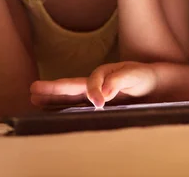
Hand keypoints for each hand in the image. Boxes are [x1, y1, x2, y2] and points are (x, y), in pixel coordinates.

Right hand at [30, 62, 157, 108]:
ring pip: (70, 97)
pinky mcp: (98, 107)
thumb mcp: (135, 75)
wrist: (155, 85)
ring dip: (53, 99)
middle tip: (33, 89)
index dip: (92, 91)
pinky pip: (78, 108)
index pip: (89, 83)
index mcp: (102, 74)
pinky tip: (52, 113)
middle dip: (53, 89)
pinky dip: (64, 110)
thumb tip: (103, 92)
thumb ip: (119, 80)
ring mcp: (94, 95)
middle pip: (70, 87)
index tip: (100, 103)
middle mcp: (94, 84)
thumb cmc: (143, 77)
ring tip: (34, 99)